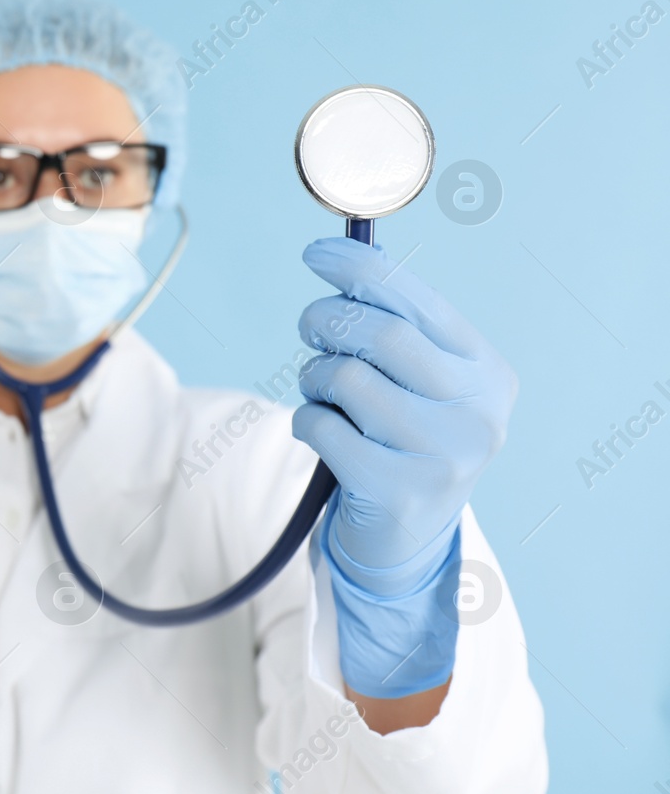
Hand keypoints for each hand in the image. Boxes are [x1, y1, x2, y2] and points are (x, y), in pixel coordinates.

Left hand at [291, 237, 517, 575]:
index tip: (314, 253)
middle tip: (310, 331)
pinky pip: (321, 427)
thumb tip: (345, 259)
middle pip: (379, 334)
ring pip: (346, 378)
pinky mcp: (401, 492)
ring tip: (322, 395)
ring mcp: (446, 455)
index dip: (358, 269)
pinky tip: (321, 434)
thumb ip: (394, 327)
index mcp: (487, 370)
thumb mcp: (416, 382)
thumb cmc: (399, 441)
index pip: (417, 300)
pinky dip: (306, 421)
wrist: (405, 540)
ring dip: (314, 378)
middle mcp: (478, 411)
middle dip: (326, 322)